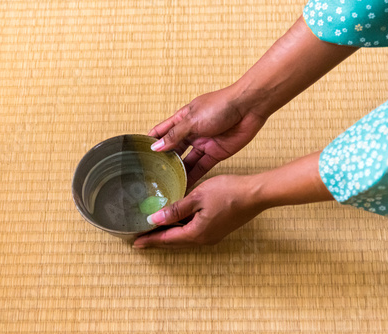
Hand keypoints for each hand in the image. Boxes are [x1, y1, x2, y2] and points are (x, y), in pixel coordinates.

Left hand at [133, 174, 264, 248]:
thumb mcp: (198, 197)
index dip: (150, 240)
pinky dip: (180, 230)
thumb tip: (154, 219)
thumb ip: (176, 209)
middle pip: (174, 242)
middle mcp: (203, 238)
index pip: (167, 239)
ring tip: (154, 232)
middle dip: (157, 241)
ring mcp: (212, 235)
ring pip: (184, 238)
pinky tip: (176, 223)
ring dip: (168, 235)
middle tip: (140, 240)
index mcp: (196, 232)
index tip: (135, 242)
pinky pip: (193, 233)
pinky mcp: (218, 229)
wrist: (255, 194)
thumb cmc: (228, 192)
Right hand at [149, 85, 267, 187]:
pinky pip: (201, 167)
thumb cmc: (220, 106)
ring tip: (166, 186)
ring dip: (178, 172)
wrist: (249, 107)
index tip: (138, 156)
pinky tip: (184, 186)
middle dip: (163, 162)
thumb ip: (175, 136)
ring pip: (186, 161)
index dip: (150, 142)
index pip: (161, 132)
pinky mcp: (215, 154)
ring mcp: (203, 144)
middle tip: (152, 177)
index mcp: (182, 119)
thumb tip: (156, 147)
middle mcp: (191, 133)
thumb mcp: (192, 120)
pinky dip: (193, 176)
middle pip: (173, 150)